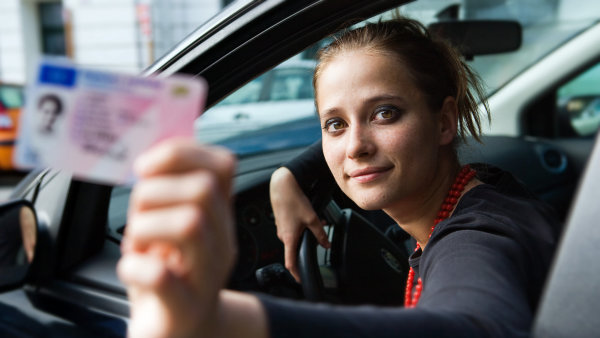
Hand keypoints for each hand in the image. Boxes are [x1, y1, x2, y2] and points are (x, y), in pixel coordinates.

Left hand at [117, 139, 236, 337]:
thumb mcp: (171, 228)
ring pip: (190, 224)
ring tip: (137, 244)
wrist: (183, 333)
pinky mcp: (184, 308)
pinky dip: (135, 267)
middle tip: (138, 214)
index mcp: (218, 217)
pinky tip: (132, 269)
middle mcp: (220, 242)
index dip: (180, 153)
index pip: (221, 164)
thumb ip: (168, 194)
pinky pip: (162, 277)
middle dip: (155, 191)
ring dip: (146, 226)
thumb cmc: (170, 277)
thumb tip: (150, 157)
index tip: (145, 167)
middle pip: (204, 189)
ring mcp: (206, 276)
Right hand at [269, 167, 329, 281]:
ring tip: (317, 222)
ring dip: (306, 233)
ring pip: (295, 237)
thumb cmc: (293, 200)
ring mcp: (281, 229)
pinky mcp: (282, 222)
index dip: (296, 273)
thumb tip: (326, 244)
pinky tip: (308, 217)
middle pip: (296, 248)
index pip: (291, 263)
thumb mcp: (312, 218)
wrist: (282, 186)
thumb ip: (320, 233)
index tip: (300, 280)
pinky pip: (292, 230)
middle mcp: (283, 236)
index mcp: (289, 238)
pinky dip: (301, 227)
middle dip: (308, 245)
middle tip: (321, 239)